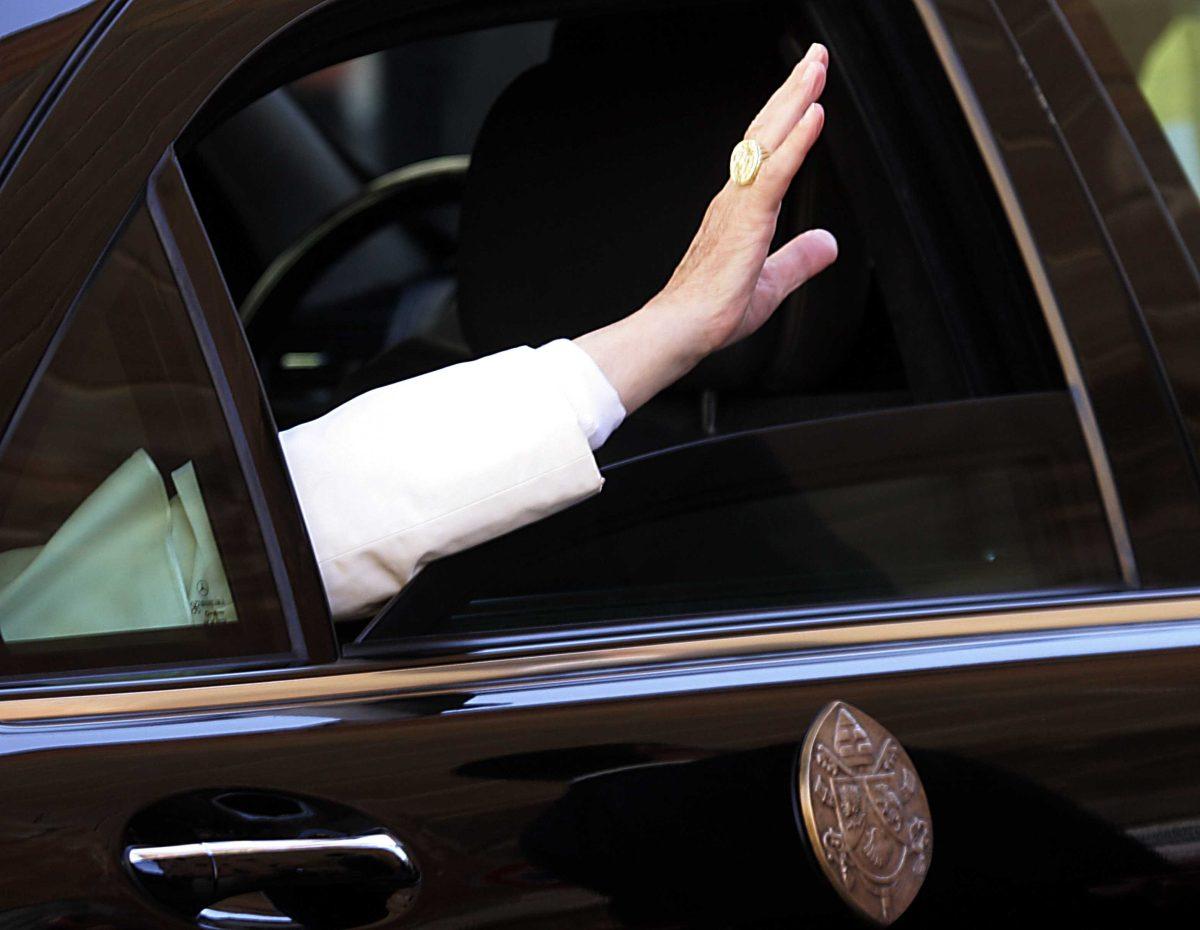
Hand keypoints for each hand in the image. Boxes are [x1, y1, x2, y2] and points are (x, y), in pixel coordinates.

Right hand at [576, 43, 836, 413]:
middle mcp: (736, 198)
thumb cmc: (712, 313)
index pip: (768, 153)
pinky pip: (775, 172)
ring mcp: (739, 205)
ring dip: (795, 100)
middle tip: (816, 57)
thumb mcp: (771, 284)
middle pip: (767, 132)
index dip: (788, 118)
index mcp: (740, 211)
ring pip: (769, 140)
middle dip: (794, 91)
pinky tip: (815, 114)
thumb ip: (799, 260)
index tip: (809, 89)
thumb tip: (828, 244)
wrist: (681, 330)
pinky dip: (796, 142)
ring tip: (816, 67)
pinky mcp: (746, 219)